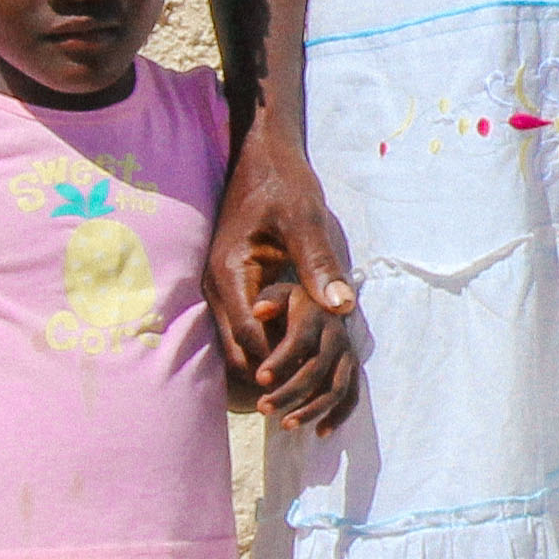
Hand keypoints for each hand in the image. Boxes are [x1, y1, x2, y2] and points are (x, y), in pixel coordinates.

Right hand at [209, 127, 362, 434]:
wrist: (261, 153)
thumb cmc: (283, 182)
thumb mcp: (305, 219)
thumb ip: (319, 263)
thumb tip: (343, 309)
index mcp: (229, 273)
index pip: (249, 341)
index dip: (276, 369)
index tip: (308, 389)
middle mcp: (216, 286)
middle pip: (234, 353)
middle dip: (265, 379)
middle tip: (304, 404)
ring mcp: (219, 287)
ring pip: (233, 346)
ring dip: (262, 368)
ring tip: (300, 392)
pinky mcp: (230, 286)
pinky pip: (241, 329)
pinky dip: (262, 349)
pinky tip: (291, 360)